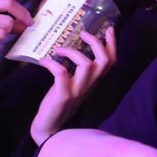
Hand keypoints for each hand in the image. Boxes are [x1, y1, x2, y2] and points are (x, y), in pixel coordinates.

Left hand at [30, 29, 116, 144]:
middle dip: (96, 43)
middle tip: (83, 34)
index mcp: (94, 82)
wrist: (50, 128)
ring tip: (59, 49)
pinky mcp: (63, 95)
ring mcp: (78, 91)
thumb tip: (74, 47)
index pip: (111, 61)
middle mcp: (90, 85)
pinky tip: (44, 61)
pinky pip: (61, 74)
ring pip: (86, 65)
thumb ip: (79, 71)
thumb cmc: (60, 102)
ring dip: (72, 52)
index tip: (109, 28)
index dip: (112, 44)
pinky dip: (52, 63)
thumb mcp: (75, 85)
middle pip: (104, 61)